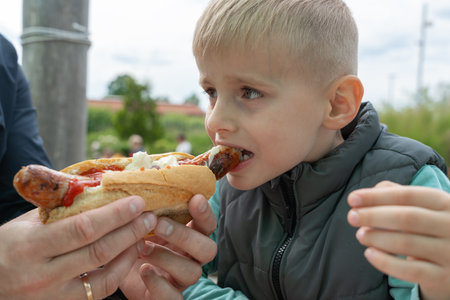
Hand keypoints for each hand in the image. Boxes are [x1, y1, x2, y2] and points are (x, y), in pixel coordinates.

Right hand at [0, 196, 156, 299]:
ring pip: (104, 277)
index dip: (114, 215)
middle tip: (149, 216)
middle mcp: (42, 275)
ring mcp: (53, 296)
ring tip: (143, 235)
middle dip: (130, 231)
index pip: (82, 228)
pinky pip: (98, 292)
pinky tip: (128, 256)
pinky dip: (118, 273)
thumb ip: (62, 209)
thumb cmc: (7, 246)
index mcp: (31, 246)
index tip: (137, 202)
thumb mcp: (27, 223)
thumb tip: (100, 190)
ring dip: (130, 253)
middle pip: (99, 251)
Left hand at [120, 194, 217, 299]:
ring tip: (142, 248)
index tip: (194, 198)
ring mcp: (181, 279)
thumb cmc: (131, 240)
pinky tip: (143, 270)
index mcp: (189, 235)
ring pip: (192, 272)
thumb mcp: (139, 221)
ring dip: (168, 257)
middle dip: (184, 235)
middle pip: (207, 249)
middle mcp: (190, 257)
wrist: (113, 273)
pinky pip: (174, 297)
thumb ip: (148, 204)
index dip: (205, 212)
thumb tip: (145, 173)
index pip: (207, 225)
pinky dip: (159, 284)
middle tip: (159, 224)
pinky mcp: (168, 297)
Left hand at [347, 181, 449, 299]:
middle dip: (373, 216)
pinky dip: (385, 261)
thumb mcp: (422, 208)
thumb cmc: (430, 229)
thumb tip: (369, 193)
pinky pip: (409, 270)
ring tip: (360, 235)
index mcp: (446, 203)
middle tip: (351, 217)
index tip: (352, 199)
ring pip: (406, 243)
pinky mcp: (443, 278)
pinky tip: (369, 254)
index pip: (408, 195)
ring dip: (376, 238)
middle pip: (407, 218)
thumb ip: (396, 194)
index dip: (377, 196)